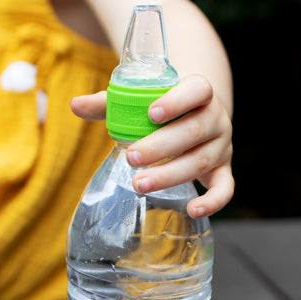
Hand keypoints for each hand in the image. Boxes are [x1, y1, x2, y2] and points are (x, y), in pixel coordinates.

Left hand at [70, 74, 232, 217]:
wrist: (196, 117)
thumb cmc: (163, 108)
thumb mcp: (142, 100)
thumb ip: (111, 102)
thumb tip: (75, 105)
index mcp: (200, 92)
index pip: (198, 89)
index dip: (177, 101)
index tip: (151, 113)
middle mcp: (217, 118)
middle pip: (195, 131)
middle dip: (161, 146)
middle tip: (131, 158)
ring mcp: (222, 146)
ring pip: (202, 161)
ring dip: (170, 175)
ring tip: (139, 184)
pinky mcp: (224, 170)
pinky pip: (225, 188)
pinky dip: (213, 202)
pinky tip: (192, 210)